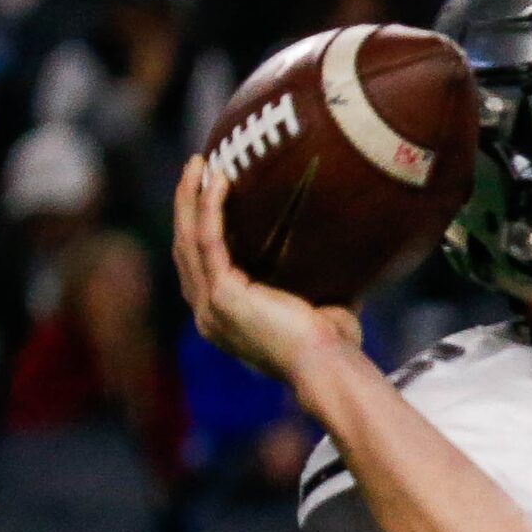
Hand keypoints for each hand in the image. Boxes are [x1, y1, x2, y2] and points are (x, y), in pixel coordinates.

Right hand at [171, 156, 362, 387]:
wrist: (329, 368)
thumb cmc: (333, 347)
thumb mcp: (320, 306)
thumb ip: (317, 281)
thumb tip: (346, 253)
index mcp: (225, 319)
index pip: (201, 268)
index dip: (198, 230)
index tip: (207, 195)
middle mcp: (209, 315)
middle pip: (185, 249)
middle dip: (185, 206)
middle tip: (195, 169)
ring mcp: (210, 306)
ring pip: (188, 240)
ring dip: (189, 198)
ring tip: (198, 163)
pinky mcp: (221, 296)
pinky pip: (208, 241)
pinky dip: (209, 207)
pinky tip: (216, 179)